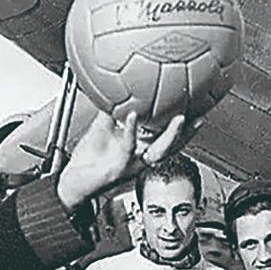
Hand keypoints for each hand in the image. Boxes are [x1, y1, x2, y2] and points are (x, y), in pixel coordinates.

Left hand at [54, 111, 199, 209]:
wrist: (71, 182)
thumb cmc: (88, 160)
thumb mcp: (102, 128)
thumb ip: (112, 110)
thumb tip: (118, 87)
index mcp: (139, 150)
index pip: (167, 139)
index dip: (184, 129)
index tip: (198, 112)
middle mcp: (139, 160)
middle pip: (171, 148)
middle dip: (188, 135)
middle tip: (199, 118)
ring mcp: (130, 166)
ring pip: (157, 153)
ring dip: (170, 136)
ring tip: (179, 119)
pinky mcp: (117, 169)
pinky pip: (127, 148)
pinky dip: (131, 130)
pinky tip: (132, 116)